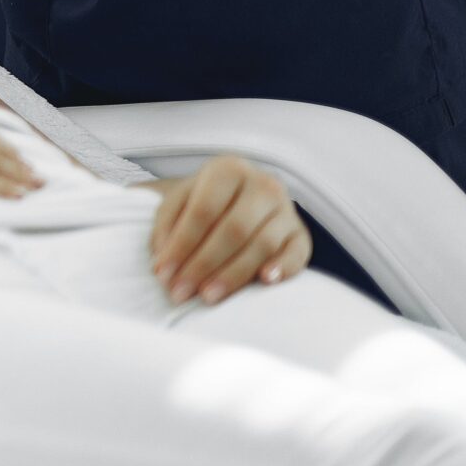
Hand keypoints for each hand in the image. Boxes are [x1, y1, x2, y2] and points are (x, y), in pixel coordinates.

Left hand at [144, 154, 311, 303]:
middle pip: (233, 230)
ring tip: (208, 296)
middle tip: (181, 292)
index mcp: (228, 170)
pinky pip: (298, 254)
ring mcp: (287, 210)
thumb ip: (166, 229)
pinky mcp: (302, 235)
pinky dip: (282, 268)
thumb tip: (164, 265)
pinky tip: (264, 281)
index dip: (182, 244)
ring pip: (262, 245)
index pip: (203, 210)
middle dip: (204, 265)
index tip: (163, 274)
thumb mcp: (178, 204)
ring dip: (233, 275)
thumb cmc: (203, 203)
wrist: (239, 199)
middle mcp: (262, 185)